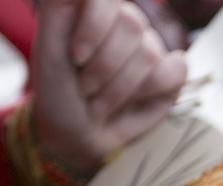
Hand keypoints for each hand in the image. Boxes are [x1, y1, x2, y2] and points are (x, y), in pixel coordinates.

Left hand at [30, 0, 187, 175]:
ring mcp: (152, 48)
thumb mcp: (48, 49)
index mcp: (97, 9)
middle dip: (104, 68)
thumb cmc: (58, 92)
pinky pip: (174, 73)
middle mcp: (128, 23)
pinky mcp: (170, 75)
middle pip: (132, 26)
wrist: (77, 135)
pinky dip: (150, 93)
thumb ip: (59, 6)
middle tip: (86, 86)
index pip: (107, 1)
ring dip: (119, 89)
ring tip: (102, 99)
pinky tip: (135, 100)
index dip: (94, 30)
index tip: (76, 58)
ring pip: (149, 55)